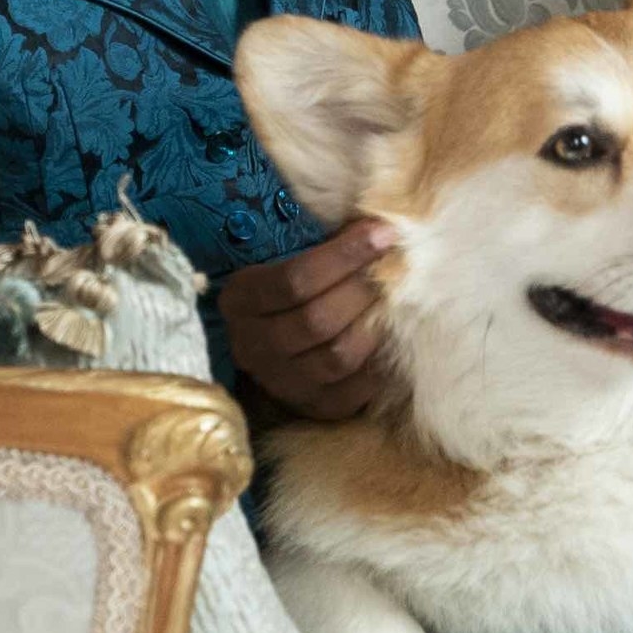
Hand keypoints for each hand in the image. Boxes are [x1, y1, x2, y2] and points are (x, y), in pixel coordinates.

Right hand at [217, 218, 395, 419]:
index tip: (383, 232)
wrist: (271, 347)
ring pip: (337, 356)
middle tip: (391, 267)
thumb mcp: (285, 259)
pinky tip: (390, 334)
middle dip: (362, 289)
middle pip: (317, 320)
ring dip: (372, 324)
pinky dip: (378, 361)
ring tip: (390, 299)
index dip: (345, 254)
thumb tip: (379, 224)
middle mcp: (253, 346)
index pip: (295, 279)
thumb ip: (323, 245)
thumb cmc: (289, 289)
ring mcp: (282, 382)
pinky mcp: (313, 407)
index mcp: (241, 301)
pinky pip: (355, 388)